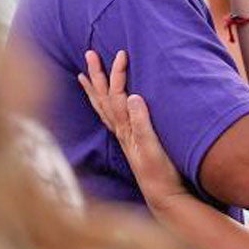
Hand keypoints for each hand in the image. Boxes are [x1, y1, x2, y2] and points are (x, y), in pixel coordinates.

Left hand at [78, 50, 188, 211]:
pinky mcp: (131, 142)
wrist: (163, 195)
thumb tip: (132, 95)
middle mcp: (121, 130)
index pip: (118, 94)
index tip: (122, 53)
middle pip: (104, 98)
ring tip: (85, 75)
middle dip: (97, 75)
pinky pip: (110, 118)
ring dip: (96, 89)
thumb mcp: (152, 146)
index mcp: (127, 127)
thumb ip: (142, 122)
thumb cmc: (160, 172)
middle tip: (89, 53)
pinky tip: (104, 103)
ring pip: (103, 107)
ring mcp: (124, 137)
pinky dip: (103, 106)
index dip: (118, 73)